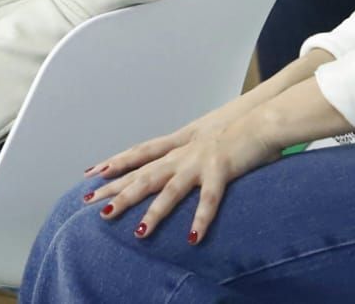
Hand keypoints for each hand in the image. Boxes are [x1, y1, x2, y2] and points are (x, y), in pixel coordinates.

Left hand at [82, 108, 281, 244]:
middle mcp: (182, 152)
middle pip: (143, 174)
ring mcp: (200, 162)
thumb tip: (176, 160)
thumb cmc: (237, 128)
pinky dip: (201, 219)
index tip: (91, 173)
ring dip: (154, 212)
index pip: (138, 154)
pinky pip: (209, 200)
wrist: (262, 117)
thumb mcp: (205, 136)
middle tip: (91, 202)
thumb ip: (189, 148)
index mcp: (178, 143)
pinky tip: (193, 237)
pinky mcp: (222, 170)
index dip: (115, 163)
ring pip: (169, 190)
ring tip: (139, 233)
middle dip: (117, 189)